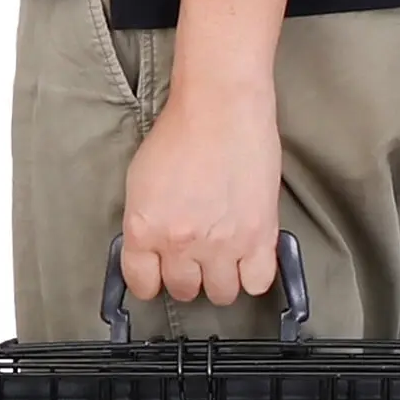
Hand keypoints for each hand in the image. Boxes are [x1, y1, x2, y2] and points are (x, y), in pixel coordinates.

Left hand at [121, 80, 281, 305]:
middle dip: (188, 276)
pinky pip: (257, 283)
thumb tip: (151, 251)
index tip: (159, 274)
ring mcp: (222, 244)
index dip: (151, 281)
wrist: (221, 106)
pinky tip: (249, 259)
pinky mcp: (259, 237)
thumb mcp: (140, 182)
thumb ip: (144, 223)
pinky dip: (253, 275)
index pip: (142, 284)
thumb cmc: (181, 132)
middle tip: (195, 255)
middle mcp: (180, 243)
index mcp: (144, 229)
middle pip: (183, 290)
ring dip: (221, 278)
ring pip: (221, 293)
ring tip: (224, 256)